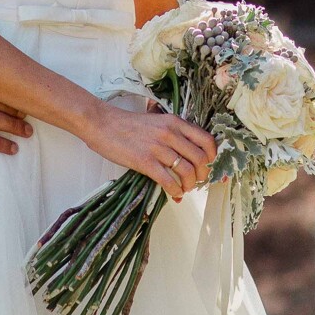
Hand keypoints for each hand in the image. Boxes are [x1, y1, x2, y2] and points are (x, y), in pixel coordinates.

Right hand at [82, 98, 216, 200]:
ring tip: (184, 188)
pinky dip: (175, 191)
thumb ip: (174, 134)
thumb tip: (188, 156)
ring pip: (187, 171)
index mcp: (175, 122)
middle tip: (196, 181)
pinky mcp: (145, 161)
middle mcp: (170, 133)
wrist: (102, 124)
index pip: (207, 140)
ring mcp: (158, 147)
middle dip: (202, 175)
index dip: (212, 157)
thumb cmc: (128, 125)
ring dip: (189, 185)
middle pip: (200, 159)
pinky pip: (168, 181)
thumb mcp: (157, 121)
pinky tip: (173, 193)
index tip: (207, 166)